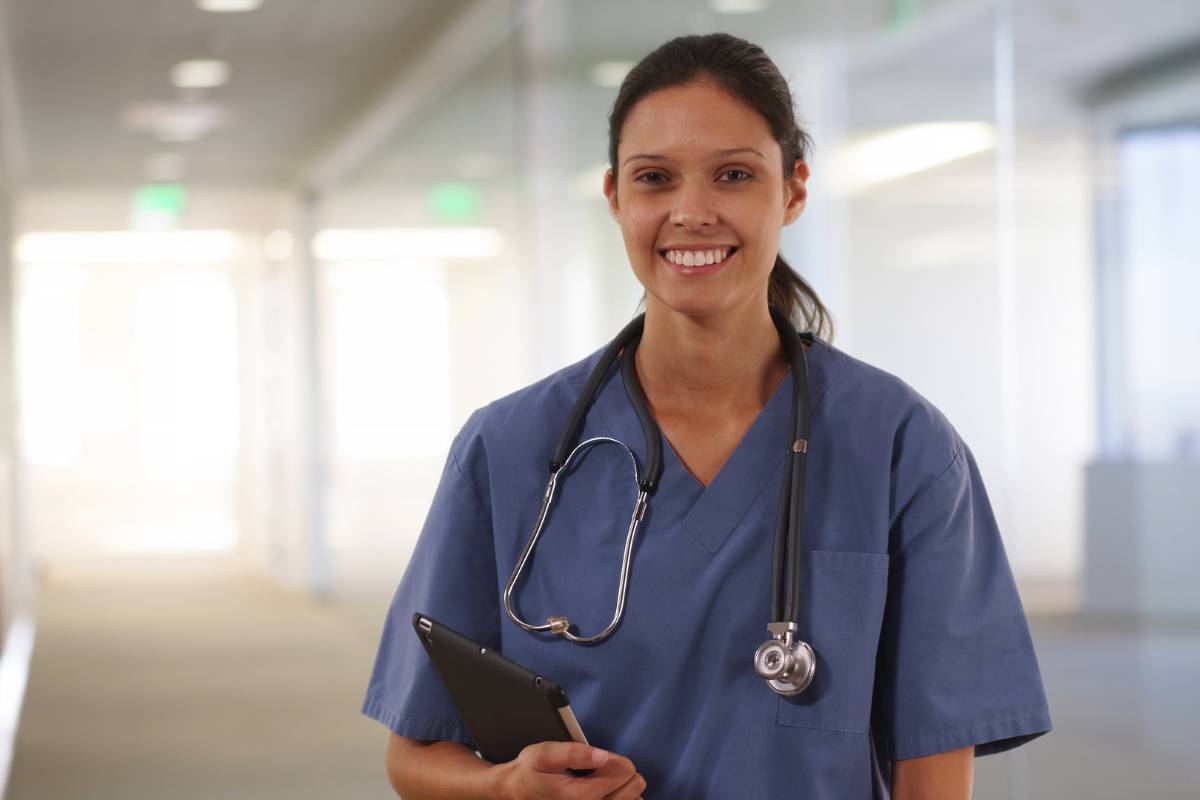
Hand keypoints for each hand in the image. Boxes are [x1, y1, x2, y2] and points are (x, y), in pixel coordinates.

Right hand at [487, 741, 646, 799]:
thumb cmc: (529, 773)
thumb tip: (602, 756)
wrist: (514, 795)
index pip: (623, 771)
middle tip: (601, 770)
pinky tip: (606, 793)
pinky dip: (621, 798)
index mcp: (580, 796)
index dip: (613, 758)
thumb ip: (574, 753)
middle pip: (634, 787)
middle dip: (622, 772)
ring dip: (623, 788)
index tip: (597, 759)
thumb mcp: (544, 754)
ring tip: (602, 783)